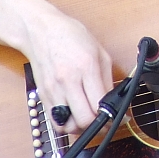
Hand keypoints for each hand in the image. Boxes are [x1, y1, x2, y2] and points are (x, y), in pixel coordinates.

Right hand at [23, 6, 113, 133]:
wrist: (40, 30)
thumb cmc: (71, 36)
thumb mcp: (99, 52)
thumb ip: (107, 79)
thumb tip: (114, 102)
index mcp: (86, 67)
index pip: (99, 105)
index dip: (112, 117)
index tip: (118, 118)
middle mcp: (68, 81)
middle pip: (84, 120)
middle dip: (98, 126)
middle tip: (105, 121)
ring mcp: (53, 90)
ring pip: (68, 127)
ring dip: (81, 127)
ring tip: (88, 118)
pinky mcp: (43, 96)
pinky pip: (55, 123)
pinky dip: (67, 124)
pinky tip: (74, 115)